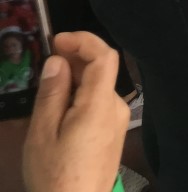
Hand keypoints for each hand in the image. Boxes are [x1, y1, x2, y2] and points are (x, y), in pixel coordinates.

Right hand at [22, 32, 128, 191]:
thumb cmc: (55, 175)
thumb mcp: (42, 134)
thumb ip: (52, 94)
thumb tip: (58, 61)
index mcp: (100, 105)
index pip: (104, 57)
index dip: (83, 40)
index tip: (57, 40)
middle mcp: (116, 107)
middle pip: (102, 70)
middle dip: (75, 59)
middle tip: (45, 64)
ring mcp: (118, 120)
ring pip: (99, 87)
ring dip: (76, 79)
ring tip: (46, 90)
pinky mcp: (114, 132)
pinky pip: (99, 103)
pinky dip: (81, 96)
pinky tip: (59, 109)